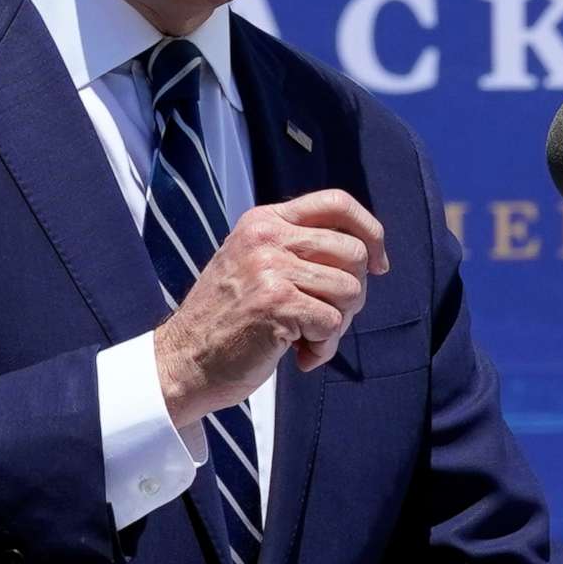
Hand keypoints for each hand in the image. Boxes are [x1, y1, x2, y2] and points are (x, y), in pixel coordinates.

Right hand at [154, 188, 388, 425]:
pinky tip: (298, 355)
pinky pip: (332, 323)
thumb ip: (301, 248)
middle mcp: (266, 237)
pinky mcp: (275, 304)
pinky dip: (323, 347)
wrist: (183, 361)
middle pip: (355, 253)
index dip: (371, 232)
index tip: (379, 264)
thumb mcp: (257, 264)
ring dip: (337, 325)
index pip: (337, 202)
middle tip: (326, 317)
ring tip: (306, 338)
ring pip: (350, 290)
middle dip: (354, 293)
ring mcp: (269, 269)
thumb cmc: (231, 320)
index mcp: (265, 221)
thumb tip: (370, 253)